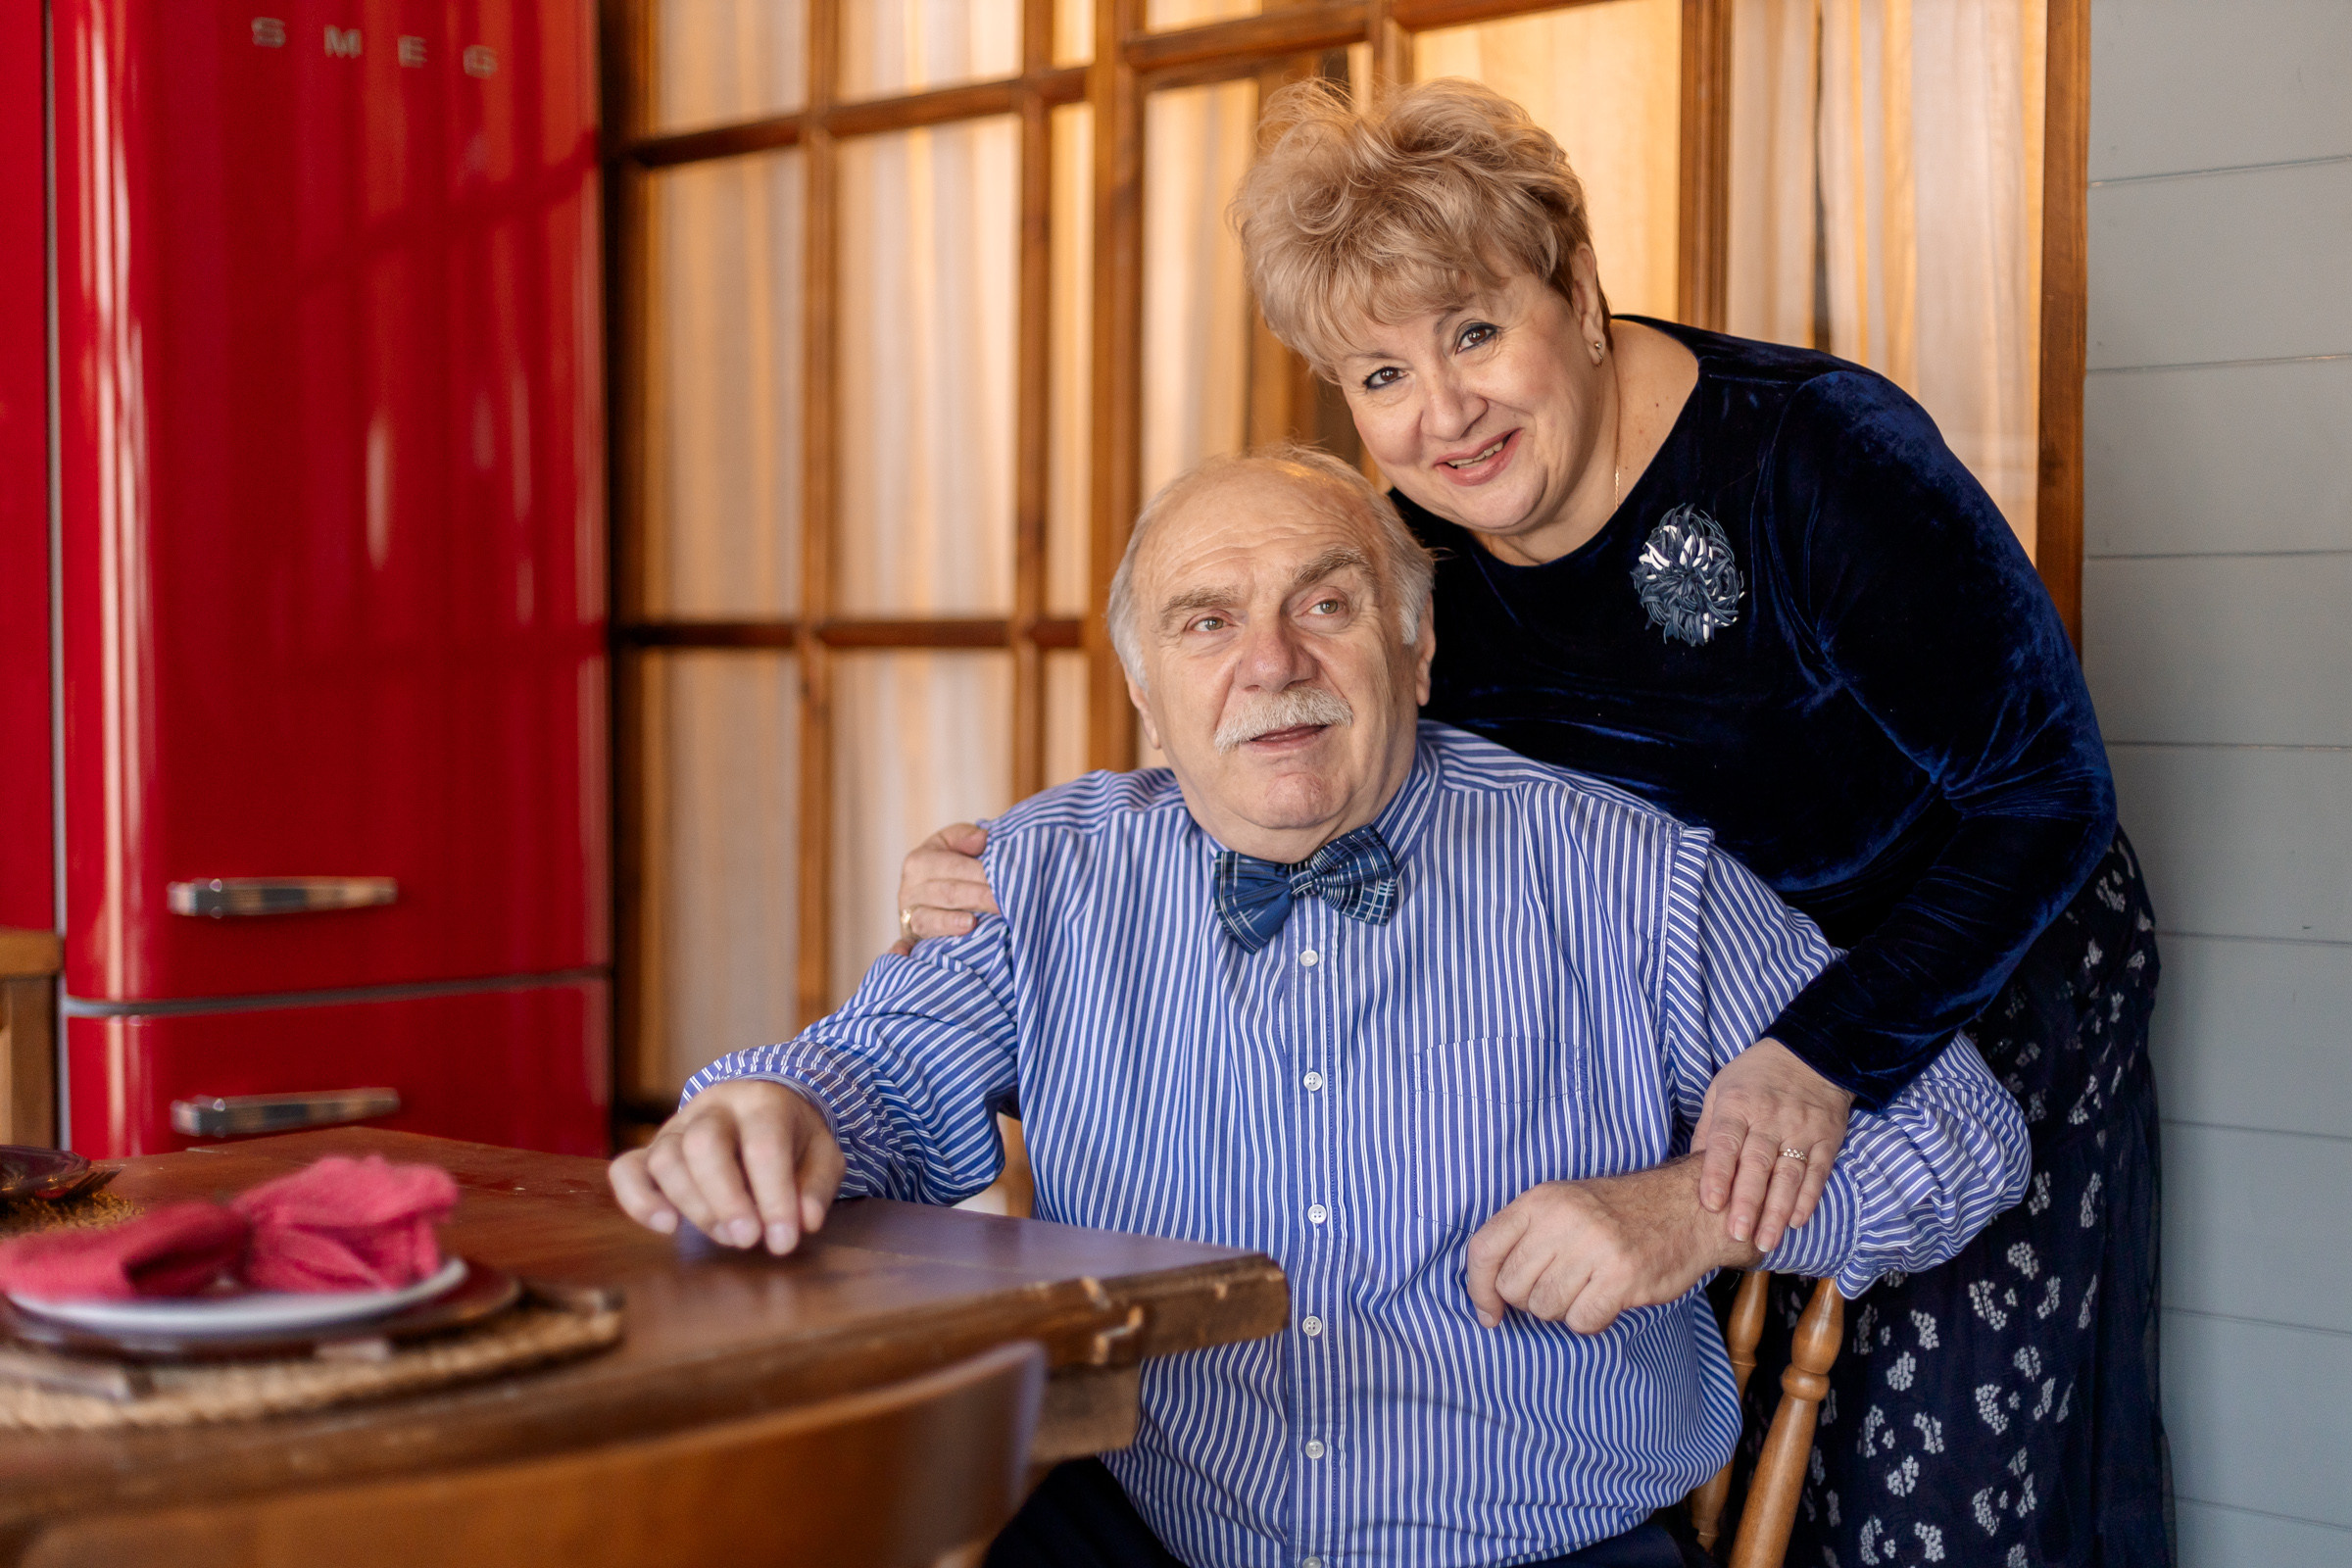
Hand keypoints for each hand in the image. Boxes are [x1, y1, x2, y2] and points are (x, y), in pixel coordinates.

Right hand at [608, 1080, 844, 1255]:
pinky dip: (638, 1200)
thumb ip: (817, 1186)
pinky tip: (666, 1226)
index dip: (774, 1197)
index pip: (763, 1145)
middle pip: (703, 1145)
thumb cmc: (793, 1136)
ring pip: (666, 1159)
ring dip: (694, 1207)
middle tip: (748, 1240)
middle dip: (725, 1200)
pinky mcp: (651, 1150)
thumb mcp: (823, 1153)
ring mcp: (676, 1127)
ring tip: (726, 1237)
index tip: (784, 1240)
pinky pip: (626, 1169)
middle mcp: (713, 1108)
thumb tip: (806, 1222)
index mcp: (762, 1101)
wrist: (760, 1104)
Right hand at [890, 823, 997, 954]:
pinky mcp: (910, 939)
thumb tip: (982, 839)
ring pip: (929, 920)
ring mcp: (907, 916)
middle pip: (946, 894)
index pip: (953, 867)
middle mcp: (909, 889)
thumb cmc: (950, 864)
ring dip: (951, 923)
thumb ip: (965, 837)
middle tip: (1005, 903)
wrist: (929, 889)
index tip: (1005, 879)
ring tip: (973, 924)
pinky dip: (902, 951)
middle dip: (977, 897)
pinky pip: (905, 946)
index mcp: (919, 861)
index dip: (979, 873)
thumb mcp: (953, 843)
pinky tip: (905, 954)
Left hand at [1465, 1156, 1761, 1333]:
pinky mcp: (1623, 1276)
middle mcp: (1562, 1218)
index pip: (1483, 1249)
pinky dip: (1590, 1321)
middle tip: (1560, 1287)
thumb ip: (1524, 1237)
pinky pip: (1581, 1321)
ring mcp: (1594, 1246)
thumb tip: (1485, 1293)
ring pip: (1544, 1308)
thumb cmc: (1618, 1214)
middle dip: (1531, 1300)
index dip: (1478, 1289)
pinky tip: (1606, 1301)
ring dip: (1563, 1310)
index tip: (1489, 1312)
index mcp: (1540, 1199)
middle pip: (1512, 1287)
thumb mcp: (1564, 1205)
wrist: (1686, 1207)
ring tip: (1586, 1288)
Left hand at [1692, 1038, 1853, 1250]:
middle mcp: (1770, 1118)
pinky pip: (1817, 1173)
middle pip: (1757, 1164)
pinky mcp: (1826, 1139)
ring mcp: (1801, 1129)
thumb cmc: (1755, 1076)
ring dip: (1777, 1211)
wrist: (1811, 1054)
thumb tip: (1690, 1169)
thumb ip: (1707, 1129)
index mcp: (1738, 1104)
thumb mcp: (1721, 1089)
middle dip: (1747, 1202)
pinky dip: (1808, 1199)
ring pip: (1788, 1175)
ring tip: (1766, 1241)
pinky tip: (1796, 1222)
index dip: (1717, 1174)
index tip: (1710, 1204)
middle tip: (1736, 1234)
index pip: (1725, 1142)